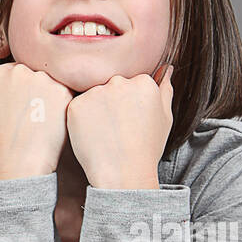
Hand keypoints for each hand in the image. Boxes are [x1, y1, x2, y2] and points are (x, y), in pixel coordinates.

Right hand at [0, 62, 73, 179]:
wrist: (20, 157)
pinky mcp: (61, 89)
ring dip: (51, 94)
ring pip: (51, 80)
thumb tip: (8, 85)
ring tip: (44, 118)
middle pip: (33, 72)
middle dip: (36, 88)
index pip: (15, 71)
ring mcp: (40, 78)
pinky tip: (54, 120)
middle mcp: (18, 71)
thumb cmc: (3, 138)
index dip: (21, 89)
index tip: (23, 103)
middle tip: (36, 111)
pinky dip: (63, 105)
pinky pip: (65, 92)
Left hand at [65, 66, 173, 189]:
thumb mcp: (165, 117)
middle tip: (116, 128)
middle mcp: (119, 81)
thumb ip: (164, 89)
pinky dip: (82, 120)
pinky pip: (78, 107)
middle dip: (111, 102)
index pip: (131, 83)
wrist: (123, 173)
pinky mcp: (76, 105)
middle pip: (111, 85)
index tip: (130, 120)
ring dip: (96, 109)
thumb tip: (166, 68)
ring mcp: (96, 92)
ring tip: (105, 133)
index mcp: (143, 82)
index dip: (129, 103)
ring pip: (93, 95)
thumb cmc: (147, 148)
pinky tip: (93, 135)